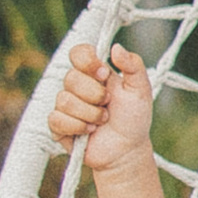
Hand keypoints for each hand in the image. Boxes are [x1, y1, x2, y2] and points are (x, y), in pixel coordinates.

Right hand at [48, 42, 155, 178]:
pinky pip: (57, 120)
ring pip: (64, 100)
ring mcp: (65, 105)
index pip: (78, 53)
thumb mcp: (141, 90)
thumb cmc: (133, 118)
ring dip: (90, 114)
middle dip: (95, 95)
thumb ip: (133, 65)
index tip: (105, 74)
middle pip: (71, 77)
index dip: (88, 62)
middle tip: (108, 104)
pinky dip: (78, 127)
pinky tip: (89, 131)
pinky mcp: (58, 125)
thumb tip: (116, 47)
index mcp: (94, 72)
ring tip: (102, 121)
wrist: (127, 150)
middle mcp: (77, 86)